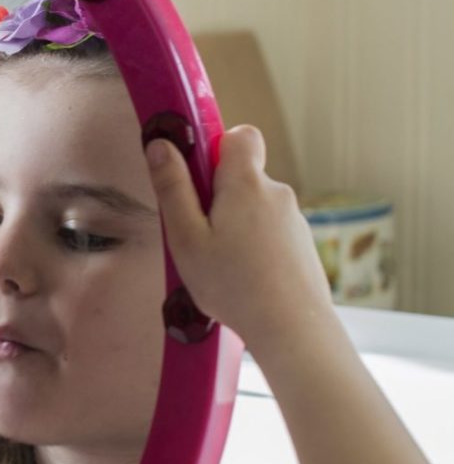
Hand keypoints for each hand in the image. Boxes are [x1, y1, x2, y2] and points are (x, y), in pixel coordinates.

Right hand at [146, 126, 331, 350]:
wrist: (291, 327)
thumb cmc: (233, 285)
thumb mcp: (186, 238)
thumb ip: (173, 189)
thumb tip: (161, 145)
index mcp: (246, 184)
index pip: (240, 136)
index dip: (216, 147)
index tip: (196, 177)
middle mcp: (276, 193)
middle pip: (243, 176)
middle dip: (219, 196)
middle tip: (199, 234)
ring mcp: (293, 219)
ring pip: (255, 207)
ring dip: (235, 225)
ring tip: (220, 265)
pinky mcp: (301, 244)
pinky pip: (269, 232)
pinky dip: (254, 247)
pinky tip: (243, 279)